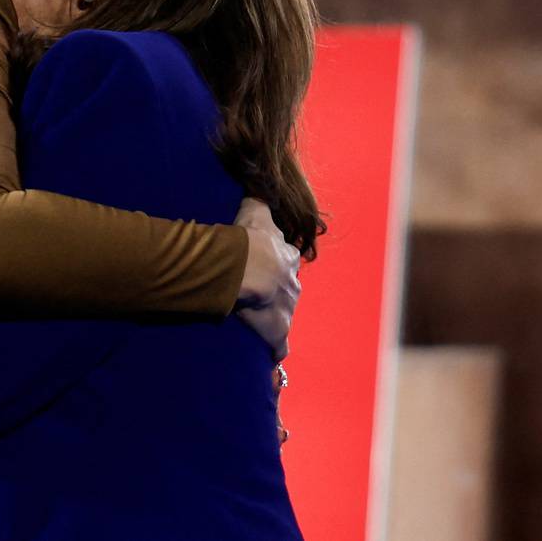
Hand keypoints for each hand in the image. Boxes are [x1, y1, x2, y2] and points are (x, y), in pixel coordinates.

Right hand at [232, 198, 299, 359]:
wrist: (249, 267)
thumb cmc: (250, 238)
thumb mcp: (256, 211)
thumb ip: (257, 200)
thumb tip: (255, 187)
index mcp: (288, 258)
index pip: (288, 261)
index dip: (277, 263)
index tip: (267, 266)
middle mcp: (292, 284)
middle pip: (289, 289)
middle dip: (278, 293)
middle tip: (261, 296)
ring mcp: (287, 309)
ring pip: (285, 315)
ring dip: (274, 318)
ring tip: (259, 322)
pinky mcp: (278, 331)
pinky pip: (279, 345)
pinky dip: (276, 349)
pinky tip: (270, 356)